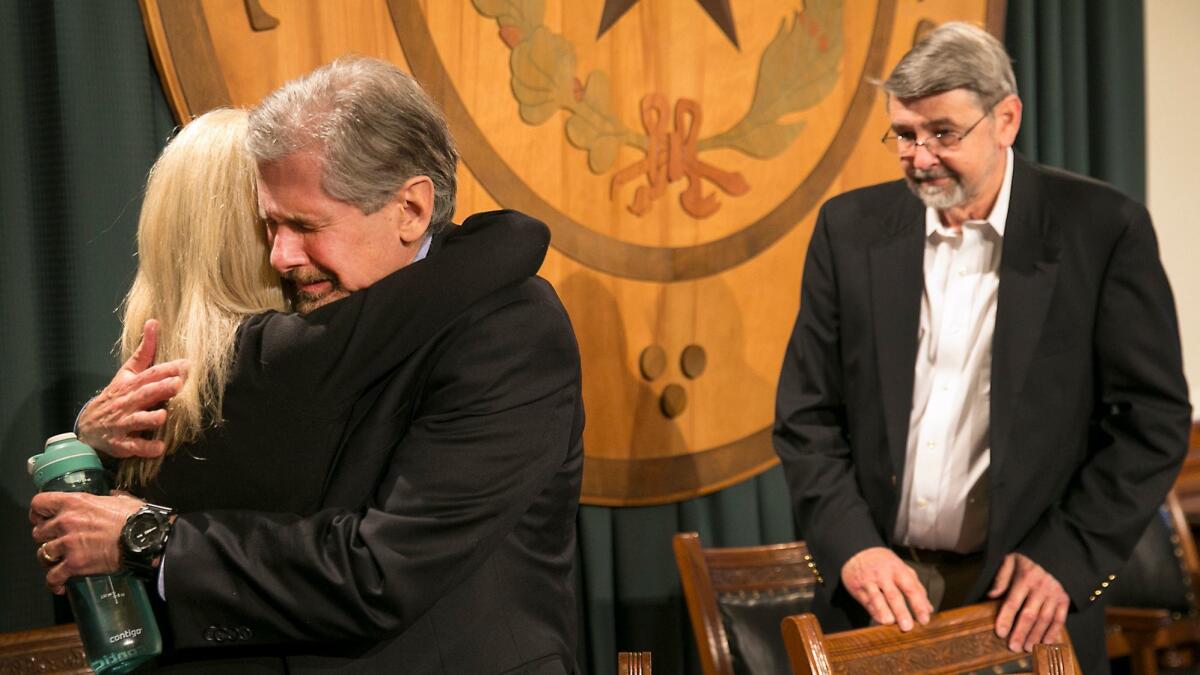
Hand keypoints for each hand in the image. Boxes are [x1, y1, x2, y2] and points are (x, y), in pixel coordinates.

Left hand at [29, 492, 145, 593]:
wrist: (145, 538)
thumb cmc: (136, 518)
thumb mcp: (119, 499)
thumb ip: (105, 498)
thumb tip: (108, 497)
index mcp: (75, 502)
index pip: (39, 503)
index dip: (37, 513)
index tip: (41, 518)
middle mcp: (66, 522)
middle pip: (38, 532)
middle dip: (46, 538)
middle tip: (56, 542)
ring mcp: (68, 544)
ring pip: (42, 554)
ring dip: (49, 559)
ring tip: (57, 562)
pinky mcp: (74, 564)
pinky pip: (53, 577)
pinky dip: (54, 583)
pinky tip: (59, 586)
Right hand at [77, 319, 187, 457]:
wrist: (89, 427)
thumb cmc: (116, 396)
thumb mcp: (127, 372)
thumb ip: (144, 351)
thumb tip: (153, 322)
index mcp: (131, 385)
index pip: (150, 374)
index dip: (167, 369)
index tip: (186, 364)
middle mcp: (127, 403)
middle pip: (144, 394)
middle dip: (160, 389)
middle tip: (178, 384)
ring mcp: (123, 423)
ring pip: (137, 420)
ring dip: (150, 418)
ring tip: (163, 416)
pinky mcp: (122, 443)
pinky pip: (134, 446)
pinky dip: (146, 448)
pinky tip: (159, 448)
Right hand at [841, 546, 932, 630]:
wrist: (858, 553)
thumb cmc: (885, 565)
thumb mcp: (902, 569)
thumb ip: (917, 588)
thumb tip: (929, 609)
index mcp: (898, 570)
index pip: (910, 588)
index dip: (918, 604)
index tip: (925, 620)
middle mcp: (883, 575)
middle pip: (893, 595)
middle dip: (901, 611)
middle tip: (908, 627)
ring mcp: (869, 582)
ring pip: (876, 598)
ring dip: (883, 611)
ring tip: (889, 622)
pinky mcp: (858, 589)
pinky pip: (866, 602)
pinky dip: (874, 612)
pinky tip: (880, 620)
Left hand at [988, 553, 1068, 650]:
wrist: (1058, 551)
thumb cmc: (1030, 558)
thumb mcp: (1011, 560)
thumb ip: (1001, 578)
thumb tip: (991, 596)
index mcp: (1025, 578)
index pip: (1013, 602)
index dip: (1005, 619)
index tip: (999, 633)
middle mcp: (1041, 588)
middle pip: (1029, 615)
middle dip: (1020, 633)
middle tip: (1013, 647)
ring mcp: (1054, 594)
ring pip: (1044, 619)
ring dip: (1036, 635)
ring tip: (1028, 648)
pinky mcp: (1065, 599)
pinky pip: (1060, 618)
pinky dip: (1054, 632)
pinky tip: (1046, 642)